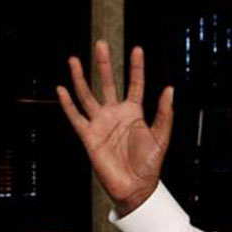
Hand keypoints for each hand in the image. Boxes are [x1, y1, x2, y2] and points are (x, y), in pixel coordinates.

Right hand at [57, 40, 173, 215]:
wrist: (135, 188)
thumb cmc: (150, 165)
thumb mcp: (161, 137)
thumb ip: (164, 113)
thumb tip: (169, 88)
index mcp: (134, 112)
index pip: (135, 84)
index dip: (136, 67)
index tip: (137, 49)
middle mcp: (115, 114)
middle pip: (108, 83)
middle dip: (104, 64)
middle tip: (101, 44)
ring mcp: (100, 124)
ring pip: (87, 95)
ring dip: (80, 78)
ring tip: (74, 59)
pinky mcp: (89, 136)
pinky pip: (76, 117)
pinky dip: (68, 104)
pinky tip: (61, 89)